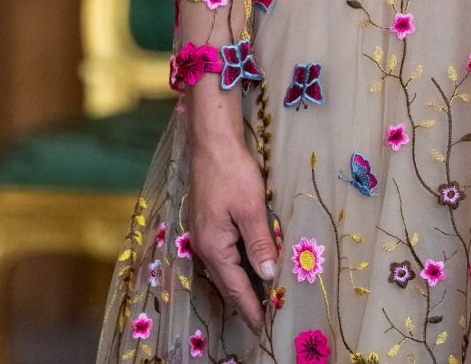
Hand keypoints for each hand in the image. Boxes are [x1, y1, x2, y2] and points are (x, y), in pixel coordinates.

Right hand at [187, 134, 277, 332]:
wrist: (212, 142)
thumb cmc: (233, 172)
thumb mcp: (251, 208)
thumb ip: (260, 243)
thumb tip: (267, 276)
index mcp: (214, 246)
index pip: (235, 287)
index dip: (250, 308)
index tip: (264, 327)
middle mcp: (204, 245)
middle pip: (227, 282)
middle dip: (245, 301)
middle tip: (265, 319)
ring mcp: (203, 234)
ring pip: (224, 268)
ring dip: (241, 284)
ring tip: (260, 299)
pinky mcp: (207, 223)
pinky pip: (223, 254)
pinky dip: (237, 266)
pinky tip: (249, 265)